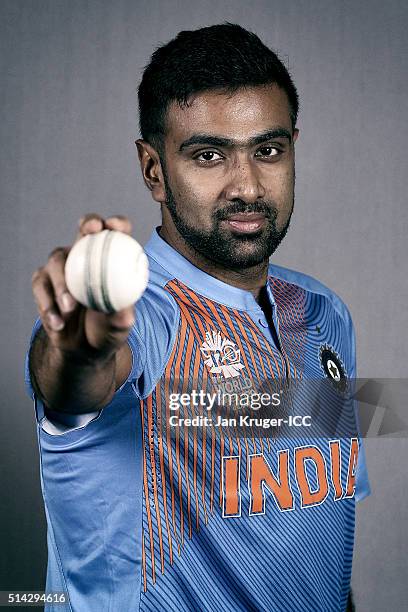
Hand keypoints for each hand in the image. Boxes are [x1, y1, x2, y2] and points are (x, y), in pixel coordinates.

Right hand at [31, 214, 134, 361]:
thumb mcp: (119, 326)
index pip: (116, 234)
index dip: (117, 224)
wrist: (84, 349)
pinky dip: (49, 305)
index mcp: (111, 261)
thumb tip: (123, 309)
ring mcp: (62, 267)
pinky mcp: (43, 283)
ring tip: (70, 307)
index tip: (114, 228)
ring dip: (62, 283)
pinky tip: (58, 322)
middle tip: (90, 232)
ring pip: (57, 260)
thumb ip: (121, 314)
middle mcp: (86, 257)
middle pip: (85, 229)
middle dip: (88, 223)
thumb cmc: (107, 331)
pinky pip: (41, 286)